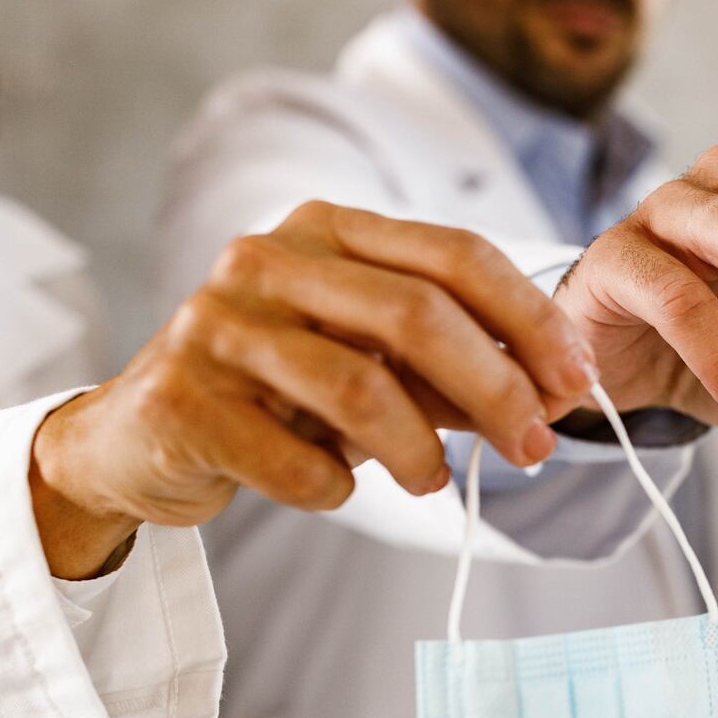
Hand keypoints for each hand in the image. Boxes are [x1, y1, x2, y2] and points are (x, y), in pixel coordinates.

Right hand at [30, 202, 597, 578]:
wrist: (139, 441)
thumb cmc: (282, 396)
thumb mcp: (375, 364)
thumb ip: (454, 367)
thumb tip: (555, 394)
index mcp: (327, 229)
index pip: (456, 255)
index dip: (532, 320)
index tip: (578, 382)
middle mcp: (266, 260)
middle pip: (418, 316)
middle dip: (497, 389)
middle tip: (535, 447)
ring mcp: (215, 325)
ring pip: (361, 388)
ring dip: (420, 451)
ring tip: (435, 484)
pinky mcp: (182, 400)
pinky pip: (297, 461)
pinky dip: (335, 488)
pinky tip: (335, 489)